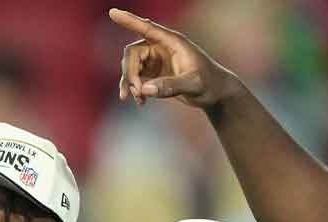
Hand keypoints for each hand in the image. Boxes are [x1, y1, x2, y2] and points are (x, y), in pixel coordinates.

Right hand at [109, 8, 239, 108]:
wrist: (215, 94)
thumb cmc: (209, 84)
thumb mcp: (193, 85)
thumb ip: (170, 86)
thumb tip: (144, 89)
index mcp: (172, 42)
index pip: (146, 28)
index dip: (129, 21)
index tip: (112, 13)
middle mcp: (161, 48)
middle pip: (132, 53)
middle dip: (130, 73)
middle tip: (136, 92)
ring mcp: (156, 61)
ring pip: (131, 67)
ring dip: (130, 84)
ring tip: (139, 100)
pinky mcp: (154, 74)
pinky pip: (135, 79)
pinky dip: (134, 91)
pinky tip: (141, 103)